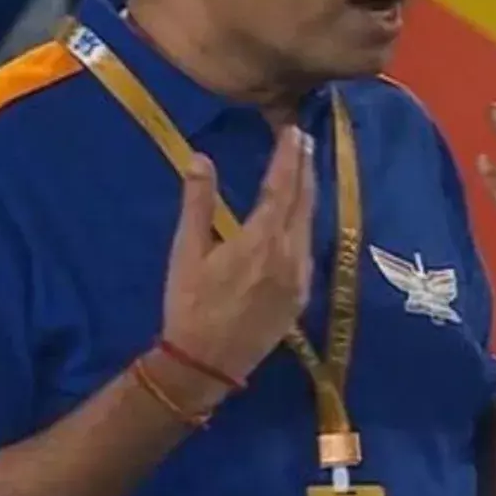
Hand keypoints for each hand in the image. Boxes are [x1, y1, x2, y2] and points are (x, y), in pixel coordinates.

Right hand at [160, 126, 315, 393]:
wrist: (206, 364)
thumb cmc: (190, 306)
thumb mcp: (186, 252)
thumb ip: (197, 203)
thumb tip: (200, 158)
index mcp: (260, 240)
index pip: (281, 186)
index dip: (289, 157)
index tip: (293, 132)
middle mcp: (289, 254)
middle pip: (303, 200)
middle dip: (304, 167)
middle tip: (304, 138)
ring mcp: (300, 275)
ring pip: (309, 223)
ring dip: (308, 192)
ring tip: (305, 167)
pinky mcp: (302, 294)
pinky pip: (308, 248)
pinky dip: (306, 222)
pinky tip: (301, 214)